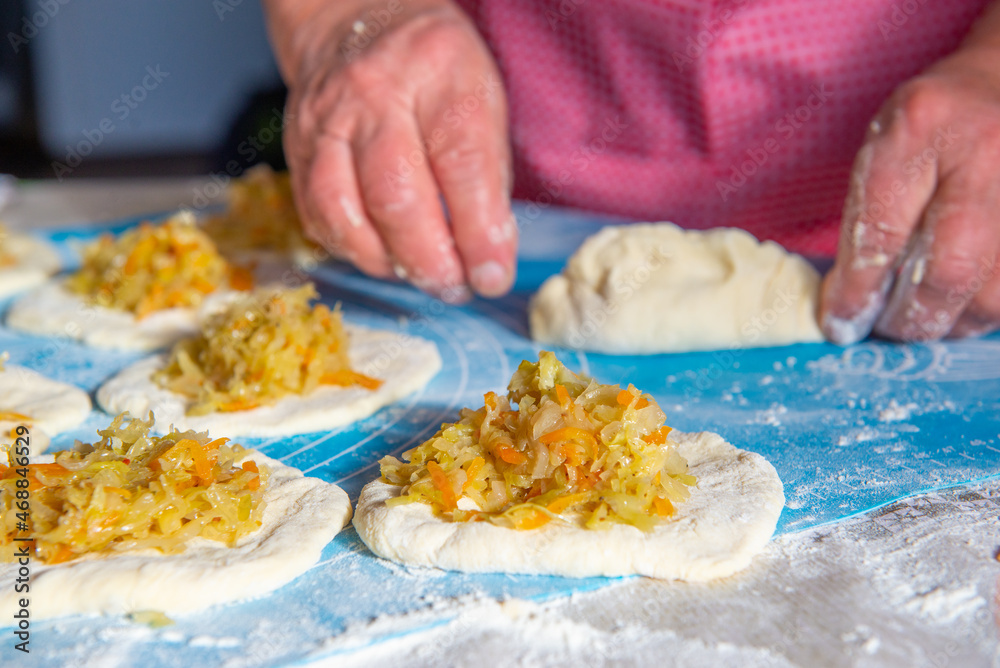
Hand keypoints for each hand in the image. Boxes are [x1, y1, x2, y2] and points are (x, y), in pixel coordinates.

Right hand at [275, 0, 515, 300]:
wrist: (355, 22)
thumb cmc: (432, 71)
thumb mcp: (481, 99)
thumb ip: (487, 176)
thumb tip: (490, 257)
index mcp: (438, 75)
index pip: (461, 163)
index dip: (479, 231)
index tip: (493, 276)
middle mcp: (374, 96)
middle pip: (396, 194)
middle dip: (429, 259)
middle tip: (454, 286)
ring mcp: (326, 122)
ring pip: (344, 211)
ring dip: (386, 260)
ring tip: (418, 276)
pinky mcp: (296, 149)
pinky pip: (317, 214)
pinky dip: (351, 248)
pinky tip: (380, 256)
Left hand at [819, 43, 999, 343]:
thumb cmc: (932, 124)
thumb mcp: (882, 147)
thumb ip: (865, 221)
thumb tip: (848, 307)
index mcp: (922, 125)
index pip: (883, 231)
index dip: (859, 290)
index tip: (841, 322)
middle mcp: (986, 153)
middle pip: (949, 271)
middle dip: (910, 318)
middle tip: (886, 329)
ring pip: (993, 295)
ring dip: (952, 323)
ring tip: (923, 319)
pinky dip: (984, 311)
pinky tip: (962, 307)